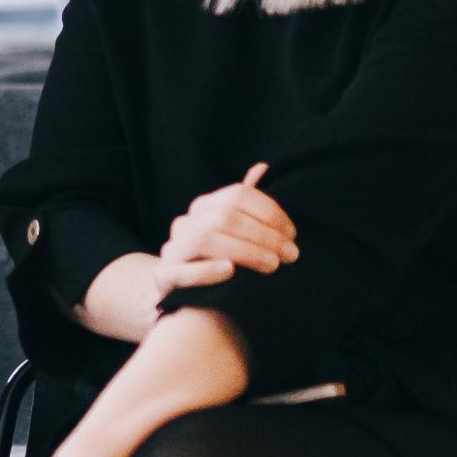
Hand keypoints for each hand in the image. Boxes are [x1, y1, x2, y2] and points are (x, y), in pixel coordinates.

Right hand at [155, 163, 296, 298]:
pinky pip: (182, 271)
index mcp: (203, 207)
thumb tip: (263, 167)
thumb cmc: (216, 258)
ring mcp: (172, 248)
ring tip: (272, 265)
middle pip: (225, 217)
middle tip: (291, 254)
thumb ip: (245, 202)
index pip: (237, 195)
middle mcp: (185, 223)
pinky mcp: (164, 276)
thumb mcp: (231, 230)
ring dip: (245, 251)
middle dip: (264, 234)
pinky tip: (230, 271)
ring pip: (205, 240)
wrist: (180, 288)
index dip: (269, 211)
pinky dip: (206, 270)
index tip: (292, 233)